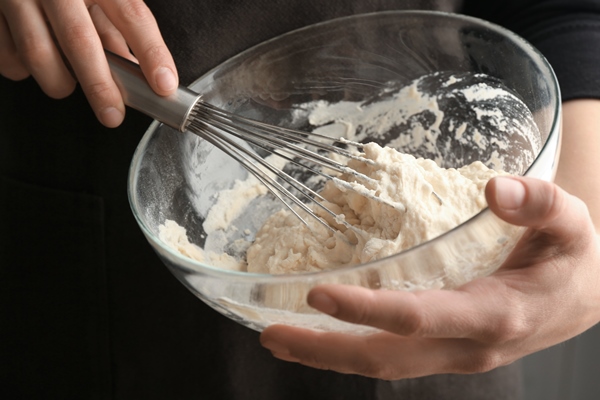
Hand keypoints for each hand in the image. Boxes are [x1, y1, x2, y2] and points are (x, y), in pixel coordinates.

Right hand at [0, 0, 177, 126]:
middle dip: (100, 86)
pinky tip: (35, 64)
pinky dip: (24, 70)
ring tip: (69, 83)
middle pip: (80, 40)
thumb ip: (117, 27)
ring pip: (38, 52)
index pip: (132, 15)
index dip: (151, 53)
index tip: (163, 84)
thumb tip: (140, 71)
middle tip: (113, 115)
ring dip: (60, 81)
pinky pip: (9, 55)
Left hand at [260, 176, 599, 378]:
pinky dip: (351, 348)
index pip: (417, 318)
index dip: (366, 310)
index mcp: (493, 314)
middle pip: (385, 358)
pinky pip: (392, 357)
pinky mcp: (444, 352)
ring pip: (383, 365)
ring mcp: (453, 356)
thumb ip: (540, 203)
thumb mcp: (571, 225)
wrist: (585, 301)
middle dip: (325, 350)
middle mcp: (466, 346)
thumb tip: (496, 189)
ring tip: (279, 337)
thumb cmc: (572, 261)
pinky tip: (321, 332)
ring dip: (328, 355)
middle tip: (271, 334)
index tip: (318, 293)